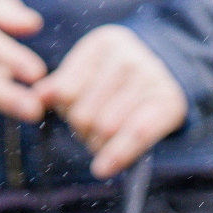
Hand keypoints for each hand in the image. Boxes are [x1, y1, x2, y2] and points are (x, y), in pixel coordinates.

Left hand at [36, 25, 187, 177]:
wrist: (173, 72)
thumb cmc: (121, 81)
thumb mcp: (91, 72)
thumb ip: (64, 85)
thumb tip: (39, 96)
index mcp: (103, 44)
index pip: (66, 92)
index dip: (65, 112)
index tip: (71, 116)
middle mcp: (128, 56)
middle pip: (85, 114)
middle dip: (83, 132)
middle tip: (93, 134)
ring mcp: (150, 77)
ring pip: (107, 127)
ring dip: (100, 145)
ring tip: (104, 143)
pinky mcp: (168, 103)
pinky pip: (137, 135)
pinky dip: (117, 155)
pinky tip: (102, 169)